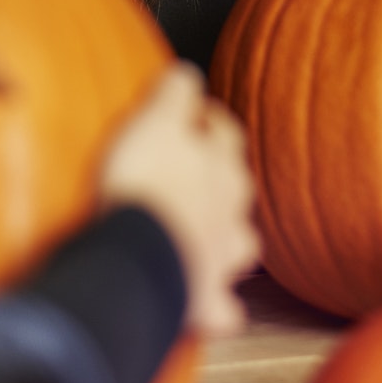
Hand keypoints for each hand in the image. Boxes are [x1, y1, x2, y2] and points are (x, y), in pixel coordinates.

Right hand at [100, 64, 258, 337]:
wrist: (141, 254)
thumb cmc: (146, 182)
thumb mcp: (155, 121)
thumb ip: (175, 94)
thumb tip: (189, 71)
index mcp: (222, 166)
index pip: (225, 133)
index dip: (210, 121)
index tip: (196, 113)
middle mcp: (234, 212)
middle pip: (238, 188)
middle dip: (221, 178)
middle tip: (194, 171)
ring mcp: (224, 259)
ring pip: (240, 245)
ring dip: (227, 240)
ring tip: (206, 237)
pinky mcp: (208, 302)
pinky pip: (222, 311)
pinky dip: (218, 308)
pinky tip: (208, 308)